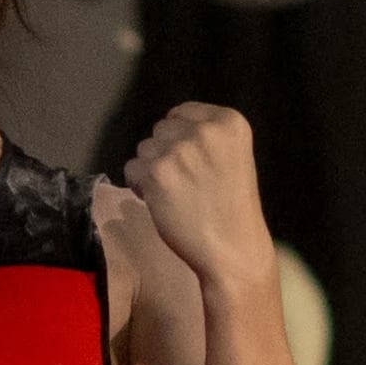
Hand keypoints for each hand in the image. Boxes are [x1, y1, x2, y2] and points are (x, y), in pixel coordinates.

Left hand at [121, 103, 274, 291]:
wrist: (233, 251)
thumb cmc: (230, 208)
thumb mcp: (232, 157)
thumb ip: (204, 135)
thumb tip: (163, 130)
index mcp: (230, 122)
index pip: (182, 113)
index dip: (181, 140)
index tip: (196, 165)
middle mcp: (206, 130)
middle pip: (161, 129)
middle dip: (167, 154)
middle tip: (187, 184)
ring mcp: (180, 150)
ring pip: (144, 148)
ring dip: (153, 171)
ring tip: (178, 195)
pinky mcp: (157, 173)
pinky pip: (132, 169)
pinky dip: (141, 188)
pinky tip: (164, 203)